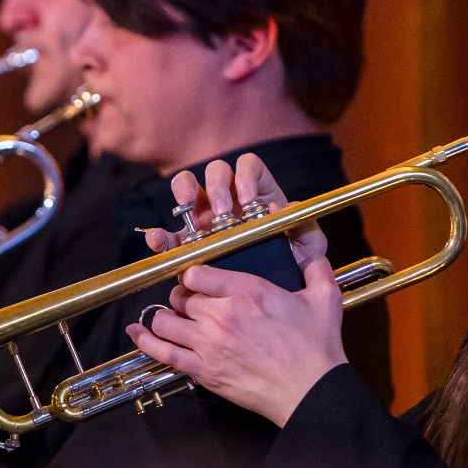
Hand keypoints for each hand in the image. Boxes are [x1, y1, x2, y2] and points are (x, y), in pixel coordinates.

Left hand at [127, 154, 342, 426]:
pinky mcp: (203, 370)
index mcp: (245, 291)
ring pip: (165, 321)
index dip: (193, 274)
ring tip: (173, 318)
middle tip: (192, 302)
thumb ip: (315, 267)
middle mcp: (221, 315)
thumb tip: (313, 249)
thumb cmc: (317, 348)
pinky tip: (137, 332)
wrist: (310, 390)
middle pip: (180, 296)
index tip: (198, 278)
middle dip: (183, 297)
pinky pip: (162, 352)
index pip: (195, 272)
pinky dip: (145, 341)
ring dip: (165, 317)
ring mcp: (208, 344)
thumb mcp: (323, 298)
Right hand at [141, 153, 326, 268]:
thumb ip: (305, 230)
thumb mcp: (307, 249)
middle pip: (215, 172)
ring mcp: (204, 219)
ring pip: (187, 189)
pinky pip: (169, 234)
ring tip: (188, 209)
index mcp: (256, 194)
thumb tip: (283, 207)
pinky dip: (161, 234)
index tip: (248, 198)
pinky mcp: (187, 244)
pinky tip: (160, 239)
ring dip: (185, 192)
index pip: (247, 167)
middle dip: (216, 187)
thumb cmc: (290, 266)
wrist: (270, 301)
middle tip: (223, 212)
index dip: (245, 176)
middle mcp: (228, 201)